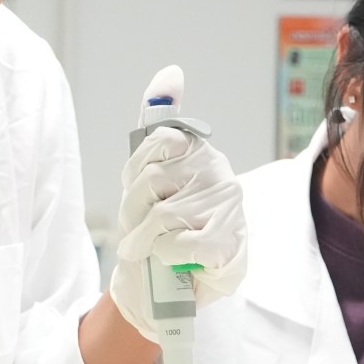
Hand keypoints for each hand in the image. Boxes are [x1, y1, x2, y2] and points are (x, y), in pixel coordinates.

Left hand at [108, 67, 247, 340]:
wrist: (162, 293)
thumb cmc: (155, 234)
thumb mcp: (144, 179)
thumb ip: (156, 125)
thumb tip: (171, 71)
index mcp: (198, 153)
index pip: (159, 140)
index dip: (137, 173)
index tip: (138, 195)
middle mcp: (218, 173)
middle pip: (153, 179)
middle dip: (134, 211)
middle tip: (138, 232)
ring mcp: (227, 207)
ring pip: (164, 213)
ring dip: (146, 239)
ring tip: (151, 249)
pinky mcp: (229, 242)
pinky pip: (180, 241)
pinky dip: (166, 255)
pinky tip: (174, 260)